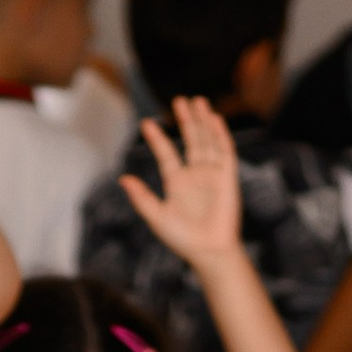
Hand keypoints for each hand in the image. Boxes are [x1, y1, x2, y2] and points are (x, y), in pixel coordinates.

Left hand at [117, 97, 243, 271]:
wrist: (209, 251)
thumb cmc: (182, 239)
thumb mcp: (156, 216)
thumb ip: (141, 197)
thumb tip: (122, 179)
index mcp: (177, 183)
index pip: (166, 154)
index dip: (158, 139)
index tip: (147, 123)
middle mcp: (195, 175)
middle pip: (191, 141)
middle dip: (186, 121)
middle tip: (178, 100)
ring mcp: (212, 174)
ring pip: (207, 141)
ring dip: (202, 121)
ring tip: (196, 101)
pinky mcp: (228, 177)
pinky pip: (225, 151)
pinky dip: (220, 134)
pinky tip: (214, 119)